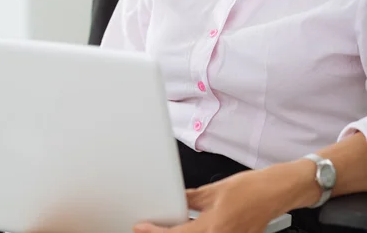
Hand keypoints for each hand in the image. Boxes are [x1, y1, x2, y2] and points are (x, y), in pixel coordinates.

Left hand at [134, 164, 302, 232]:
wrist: (274, 193)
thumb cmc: (250, 188)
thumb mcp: (214, 189)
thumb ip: (192, 197)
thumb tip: (176, 200)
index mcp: (213, 226)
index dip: (155, 232)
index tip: (141, 227)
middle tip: (153, 228)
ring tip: (169, 227)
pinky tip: (190, 227)